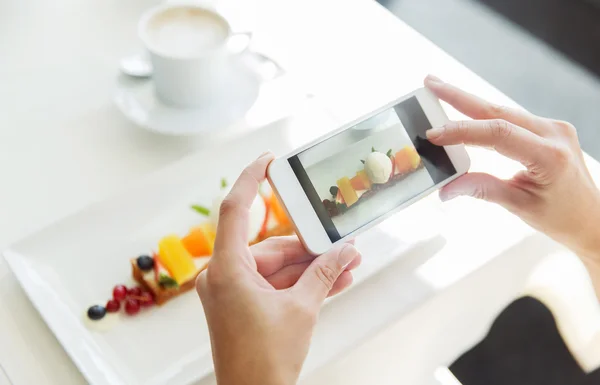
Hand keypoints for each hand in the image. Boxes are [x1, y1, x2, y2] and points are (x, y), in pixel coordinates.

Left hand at [196, 153, 361, 384]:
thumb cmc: (263, 361)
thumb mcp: (302, 309)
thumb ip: (324, 274)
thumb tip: (345, 252)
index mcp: (227, 271)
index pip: (235, 210)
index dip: (252, 180)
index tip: (268, 160)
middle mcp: (224, 276)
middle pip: (271, 246)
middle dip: (310, 248)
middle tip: (343, 247)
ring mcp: (233, 292)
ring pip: (277, 267)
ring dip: (311, 268)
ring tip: (346, 267)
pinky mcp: (243, 305)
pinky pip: (274, 284)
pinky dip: (300, 283)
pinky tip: (333, 282)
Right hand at [424, 75, 599, 297]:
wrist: (592, 218)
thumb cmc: (562, 217)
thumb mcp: (520, 207)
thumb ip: (483, 190)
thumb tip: (446, 188)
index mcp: (550, 156)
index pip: (498, 134)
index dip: (462, 131)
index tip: (434, 134)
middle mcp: (554, 134)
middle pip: (498, 111)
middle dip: (460, 97)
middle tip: (430, 84)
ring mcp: (553, 128)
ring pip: (504, 110)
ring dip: (470, 102)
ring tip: (440, 91)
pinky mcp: (549, 128)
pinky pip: (512, 117)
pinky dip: (485, 114)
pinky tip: (465, 108)